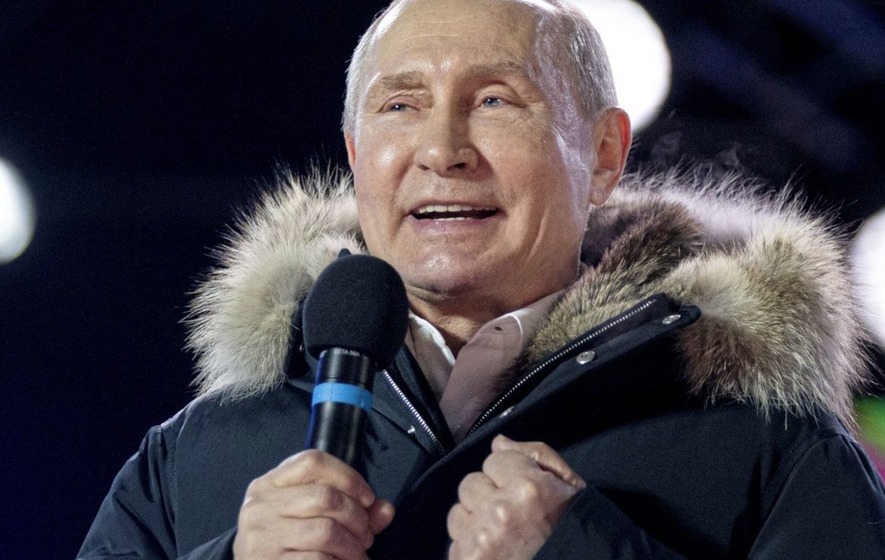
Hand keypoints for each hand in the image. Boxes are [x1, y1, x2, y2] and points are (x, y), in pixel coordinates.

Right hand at [233, 449, 393, 559]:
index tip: (367, 497)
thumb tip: (385, 510)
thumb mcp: (309, 515)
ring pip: (326, 531)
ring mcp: (262, 536)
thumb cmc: (285, 541)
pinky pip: (317, 559)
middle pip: (325, 496)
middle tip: (366, 535)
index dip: (348, 476)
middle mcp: (260, 506)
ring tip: (358, 554)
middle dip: (357, 517)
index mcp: (269, 484)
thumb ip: (350, 508)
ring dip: (353, 546)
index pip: (312, 461)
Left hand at [447, 435, 585, 559]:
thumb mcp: (569, 489)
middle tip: (509, 516)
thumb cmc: (569, 530)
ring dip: (474, 522)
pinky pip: (454, 541)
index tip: (522, 493)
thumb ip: (536, 455)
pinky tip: (491, 552)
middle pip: (470, 483)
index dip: (508, 474)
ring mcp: (482, 539)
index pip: (494, 459)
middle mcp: (501, 511)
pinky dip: (469, 547)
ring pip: (457, 512)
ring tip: (499, 536)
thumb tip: (499, 442)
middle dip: (486, 496)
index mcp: (528, 488)